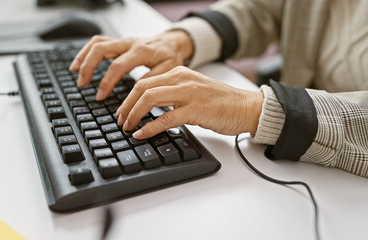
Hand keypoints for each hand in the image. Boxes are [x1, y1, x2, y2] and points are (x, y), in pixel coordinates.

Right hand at [69, 31, 192, 99]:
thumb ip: (150, 81)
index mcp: (141, 51)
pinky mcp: (119, 43)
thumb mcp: (167, 70)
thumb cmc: (170, 57)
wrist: (173, 42)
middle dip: (88, 66)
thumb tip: (134, 97)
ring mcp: (122, 41)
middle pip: (101, 49)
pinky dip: (86, 51)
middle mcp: (129, 43)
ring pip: (97, 42)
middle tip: (82, 84)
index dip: (106, 82)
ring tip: (74, 71)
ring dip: (83, 56)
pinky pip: (98, 42)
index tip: (100, 96)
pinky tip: (80, 62)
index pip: (117, 66)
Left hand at [116, 66, 263, 138]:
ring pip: (149, 99)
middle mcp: (181, 79)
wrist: (247, 107)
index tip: (122, 110)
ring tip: (127, 127)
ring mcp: (188, 93)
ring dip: (133, 115)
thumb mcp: (193, 90)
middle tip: (120, 120)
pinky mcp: (195, 110)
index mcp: (179, 73)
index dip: (128, 97)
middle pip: (142, 88)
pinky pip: (165, 118)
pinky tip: (141, 135)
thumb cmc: (222, 102)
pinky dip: (149, 127)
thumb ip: (173, 95)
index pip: (144, 81)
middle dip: (126, 105)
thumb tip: (151, 108)